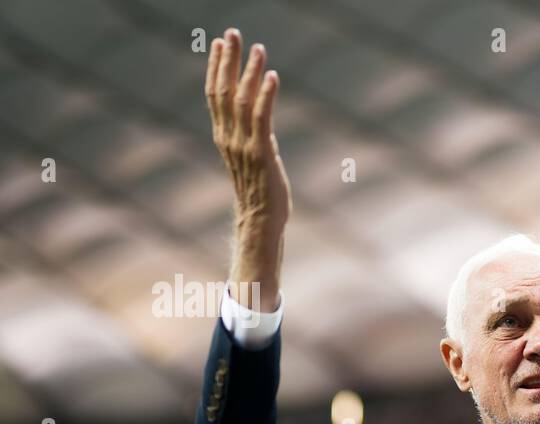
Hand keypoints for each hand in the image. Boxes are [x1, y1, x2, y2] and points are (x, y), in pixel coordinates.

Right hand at [205, 27, 290, 308]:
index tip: (220, 43)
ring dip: (251, 72)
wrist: (261, 222)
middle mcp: (229, 137)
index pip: (215, 95)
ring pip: (242, 100)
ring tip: (259, 48)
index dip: (217, 67)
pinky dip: (266, 95)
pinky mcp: (262, 153)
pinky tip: (273, 76)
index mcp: (223, 137)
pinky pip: (262, 118)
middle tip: (234, 33)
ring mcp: (244, 145)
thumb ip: (250, 138)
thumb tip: (257, 120)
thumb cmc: (260, 193)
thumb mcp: (252, 159)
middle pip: (223, 90)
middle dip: (229, 60)